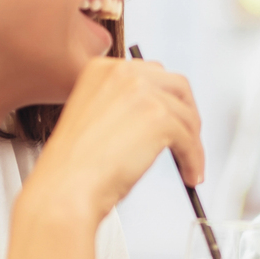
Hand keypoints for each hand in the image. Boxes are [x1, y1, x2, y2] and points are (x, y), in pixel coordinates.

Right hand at [32, 56, 202, 219]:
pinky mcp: (158, 117)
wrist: (65, 188)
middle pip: (177, 86)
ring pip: (186, 115)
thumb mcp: (95, 119)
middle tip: (189, 139)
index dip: (167, 99)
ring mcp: (141, 92)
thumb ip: (123, 106)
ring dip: (193, 143)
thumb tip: (158, 114)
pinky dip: (194, 160)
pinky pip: (189, 139)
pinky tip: (189, 175)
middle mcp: (122, 73)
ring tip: (189, 165)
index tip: (173, 117)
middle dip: (187, 114)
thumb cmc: (73, 167)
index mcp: (101, 70)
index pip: (151, 74)